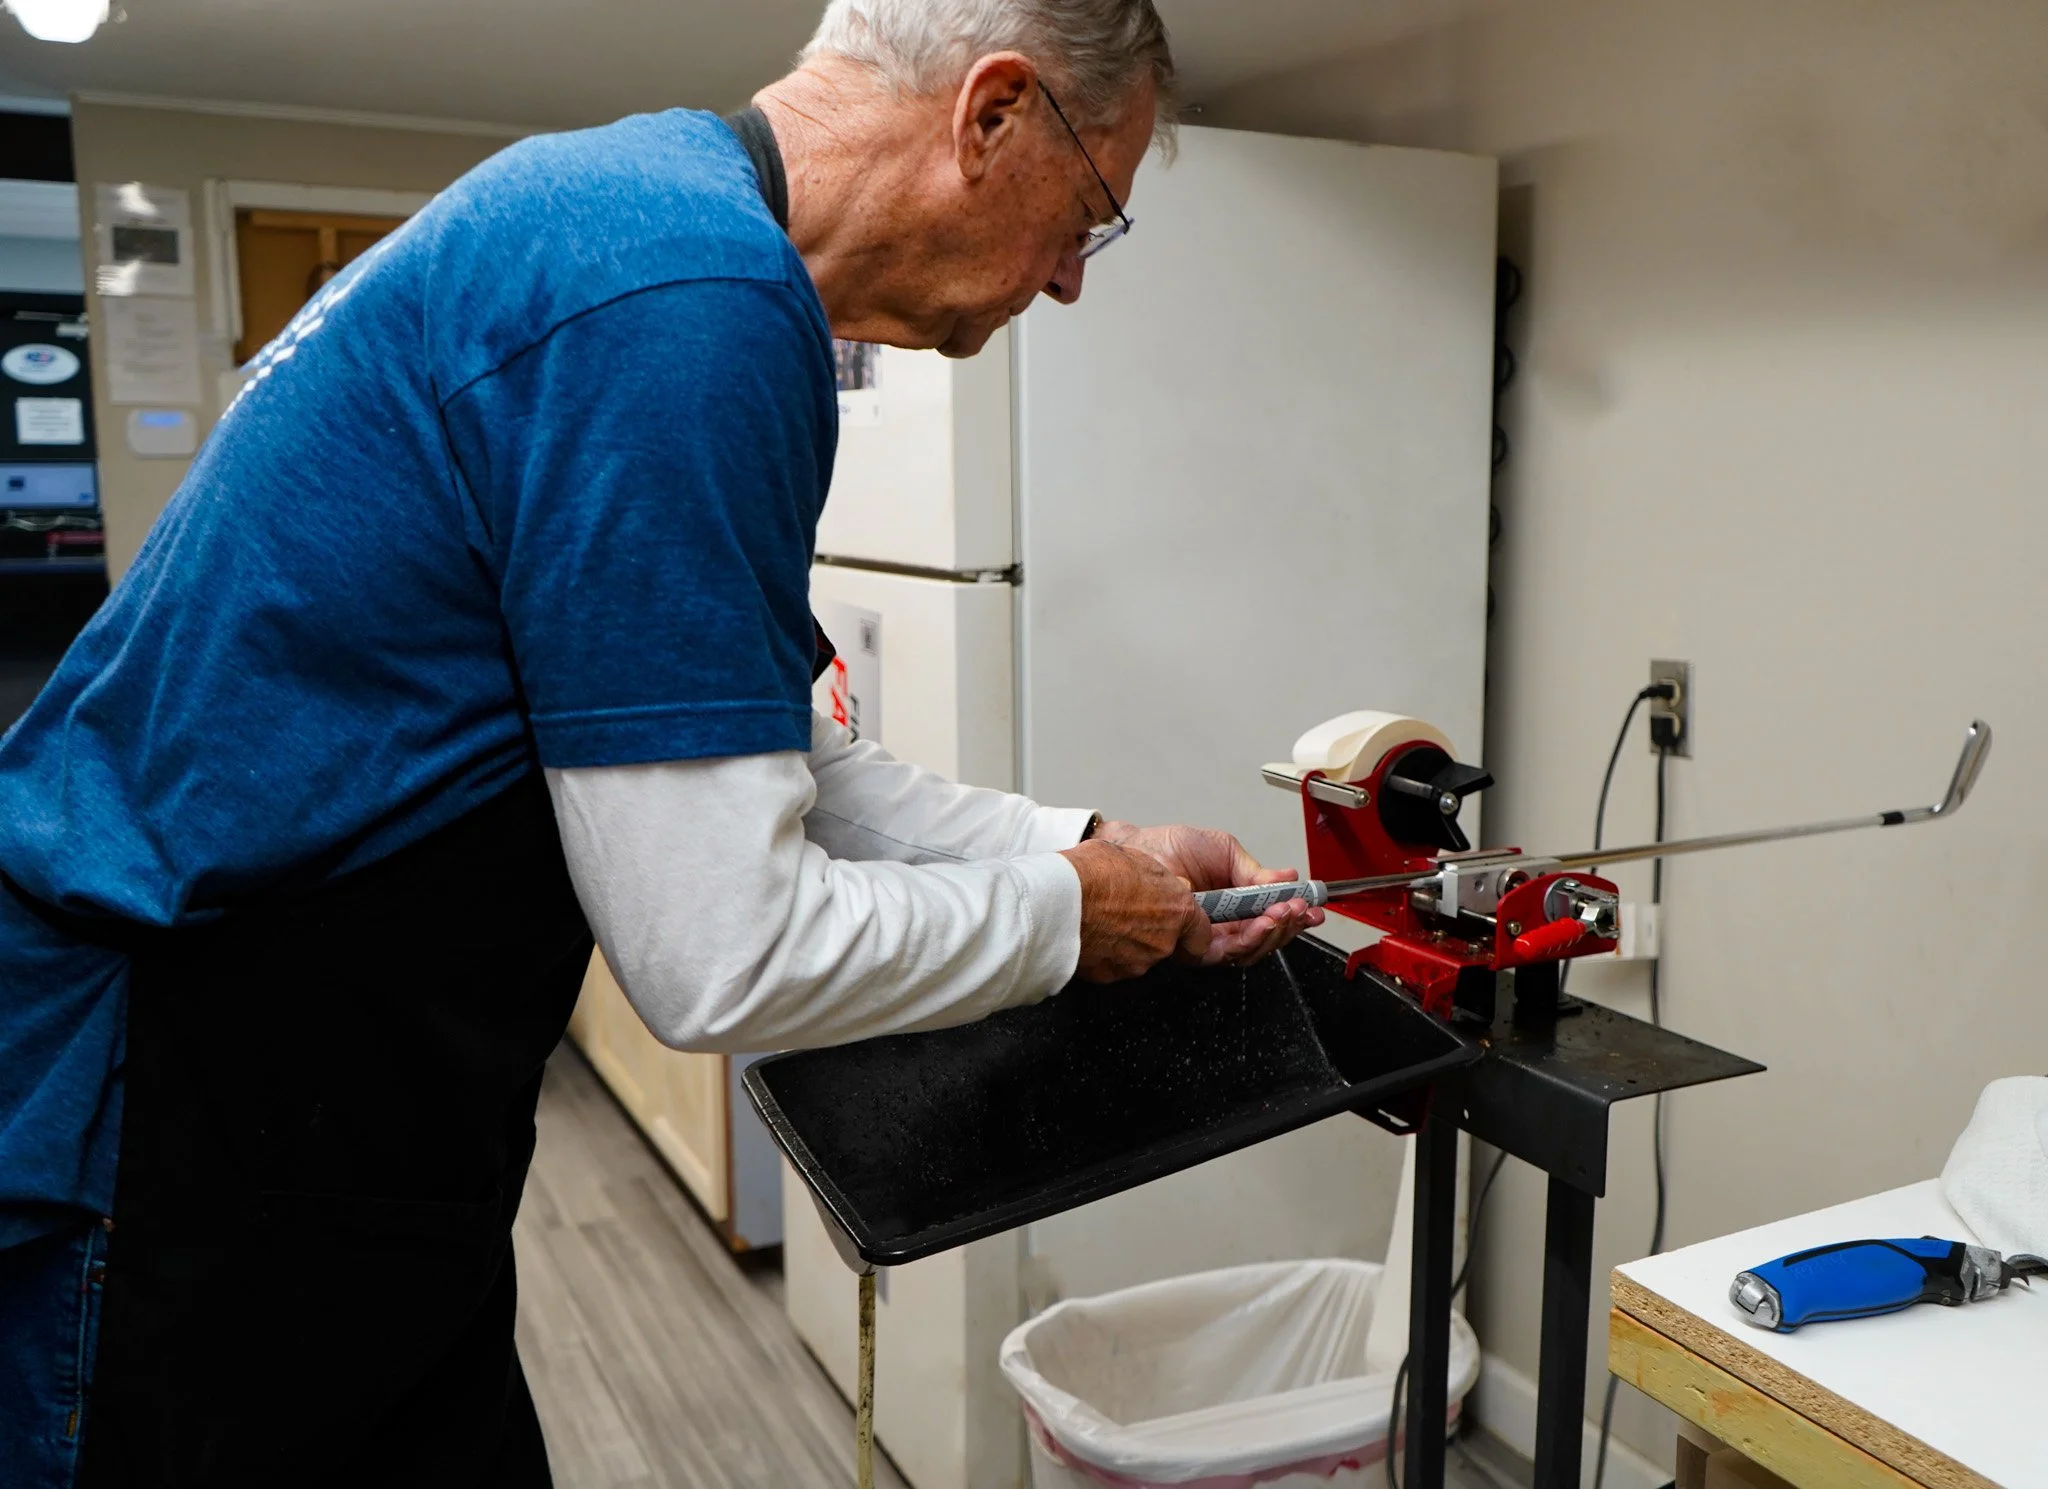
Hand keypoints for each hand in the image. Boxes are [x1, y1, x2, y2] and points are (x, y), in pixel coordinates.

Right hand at [1058, 839, 1210, 982]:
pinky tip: (1089, 933)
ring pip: (1138, 955)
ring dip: (1125, 941)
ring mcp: (1136, 962)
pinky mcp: (1110, 975)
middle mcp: (1163, 941)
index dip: (1190, 930)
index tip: (1182, 926)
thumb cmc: (1094, 874)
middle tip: (1125, 911)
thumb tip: (1157, 884)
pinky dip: (1104, 953)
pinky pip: (1112, 964)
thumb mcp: (1134, 858)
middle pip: (1166, 943)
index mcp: (1177, 909)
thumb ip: (1155, 879)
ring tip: (1101, 919)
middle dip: (1150, 930)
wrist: (1059, 901)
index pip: (1201, 934)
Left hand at [1094, 821, 1323, 967]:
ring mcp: (1207, 937)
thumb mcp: (1223, 851)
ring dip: (1274, 931)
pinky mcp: (1192, 946)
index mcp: (1231, 903)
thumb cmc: (1169, 848)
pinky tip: (1264, 919)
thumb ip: (1255, 872)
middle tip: (1300, 908)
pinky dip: (1251, 936)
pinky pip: (1228, 950)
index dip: (1293, 915)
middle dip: (1289, 924)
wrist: (1136, 850)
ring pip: (1250, 949)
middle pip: (1264, 939)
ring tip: (1285, 911)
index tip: (1311, 906)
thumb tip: (1287, 878)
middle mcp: (1220, 924)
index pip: (1268, 917)